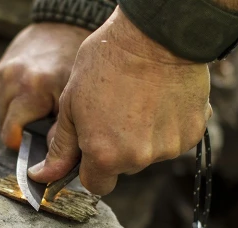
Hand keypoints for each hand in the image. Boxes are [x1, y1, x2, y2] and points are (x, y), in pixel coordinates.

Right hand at [0, 23, 90, 149]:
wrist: (62, 30)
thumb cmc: (73, 66)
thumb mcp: (73, 99)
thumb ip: (61, 131)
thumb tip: (50, 163)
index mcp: (32, 90)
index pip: (10, 136)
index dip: (23, 145)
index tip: (37, 143)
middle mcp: (11, 81)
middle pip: (4, 127)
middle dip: (22, 130)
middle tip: (43, 121)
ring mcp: (1, 75)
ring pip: (1, 114)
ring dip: (17, 116)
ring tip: (38, 104)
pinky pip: (0, 99)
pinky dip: (14, 102)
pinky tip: (31, 93)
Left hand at [28, 7, 212, 195]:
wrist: (156, 34)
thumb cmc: (108, 62)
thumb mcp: (71, 103)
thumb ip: (61, 146)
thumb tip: (44, 176)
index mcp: (105, 155)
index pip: (96, 185)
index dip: (91, 167)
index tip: (92, 146)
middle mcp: (139, 158)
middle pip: (124, 167)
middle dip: (118, 147)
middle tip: (116, 110)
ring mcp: (169, 147)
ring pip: (150, 153)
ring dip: (144, 137)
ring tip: (140, 100)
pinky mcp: (193, 133)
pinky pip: (175, 139)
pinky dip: (168, 125)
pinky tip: (161, 99)